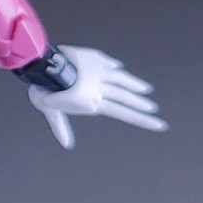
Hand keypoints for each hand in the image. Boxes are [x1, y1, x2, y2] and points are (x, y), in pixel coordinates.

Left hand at [26, 45, 165, 150]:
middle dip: (141, 103)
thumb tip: (66, 144)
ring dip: (134, 84)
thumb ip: (60, 126)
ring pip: (121, 78)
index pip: (123, 113)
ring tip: (146, 88)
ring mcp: (98, 71)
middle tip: (154, 108)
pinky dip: (114, 66)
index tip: (159, 124)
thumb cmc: (43, 90)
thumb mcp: (50, 111)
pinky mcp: (93, 58)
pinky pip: (107, 62)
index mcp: (92, 103)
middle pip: (126, 96)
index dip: (142, 119)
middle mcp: (99, 88)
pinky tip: (120, 67)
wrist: (43, 66)